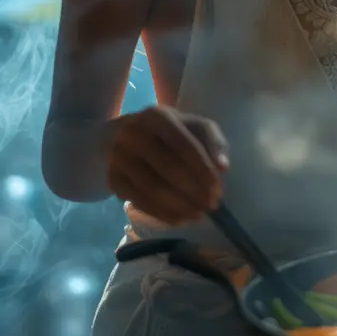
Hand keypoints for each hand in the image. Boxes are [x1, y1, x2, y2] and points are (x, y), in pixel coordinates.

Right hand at [107, 105, 228, 224]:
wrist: (124, 136)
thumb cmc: (169, 132)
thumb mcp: (192, 126)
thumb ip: (212, 141)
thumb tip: (223, 167)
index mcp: (157, 116)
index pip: (184, 146)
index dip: (203, 170)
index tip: (218, 190)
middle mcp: (134, 134)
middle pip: (168, 168)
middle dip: (194, 191)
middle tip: (211, 206)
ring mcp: (119, 157)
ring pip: (153, 188)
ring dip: (180, 206)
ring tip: (198, 215)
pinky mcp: (113, 179)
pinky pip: (140, 202)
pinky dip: (162, 214)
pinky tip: (180, 219)